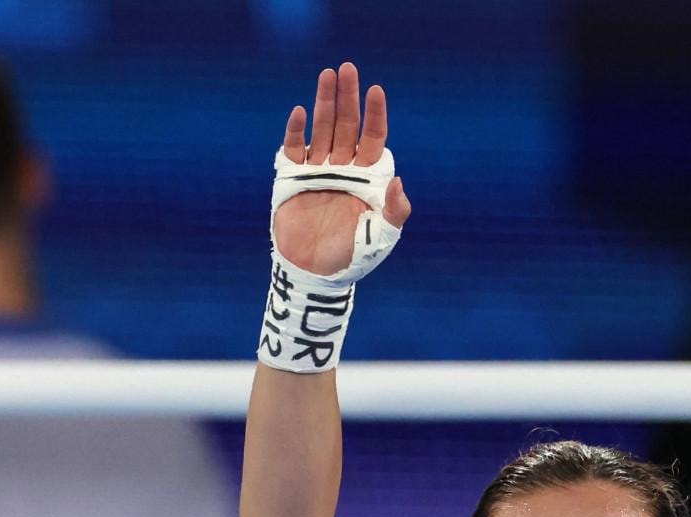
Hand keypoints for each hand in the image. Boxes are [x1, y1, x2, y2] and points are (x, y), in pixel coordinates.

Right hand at [274, 63, 411, 277]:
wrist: (315, 273)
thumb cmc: (353, 258)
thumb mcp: (382, 238)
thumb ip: (395, 211)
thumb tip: (397, 181)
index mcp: (368, 179)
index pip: (374, 139)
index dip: (375, 116)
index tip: (376, 91)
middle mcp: (344, 169)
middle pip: (346, 126)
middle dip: (347, 97)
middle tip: (348, 68)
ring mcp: (318, 170)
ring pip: (321, 130)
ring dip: (323, 102)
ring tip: (327, 75)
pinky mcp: (292, 178)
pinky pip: (294, 149)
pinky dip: (296, 131)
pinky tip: (300, 112)